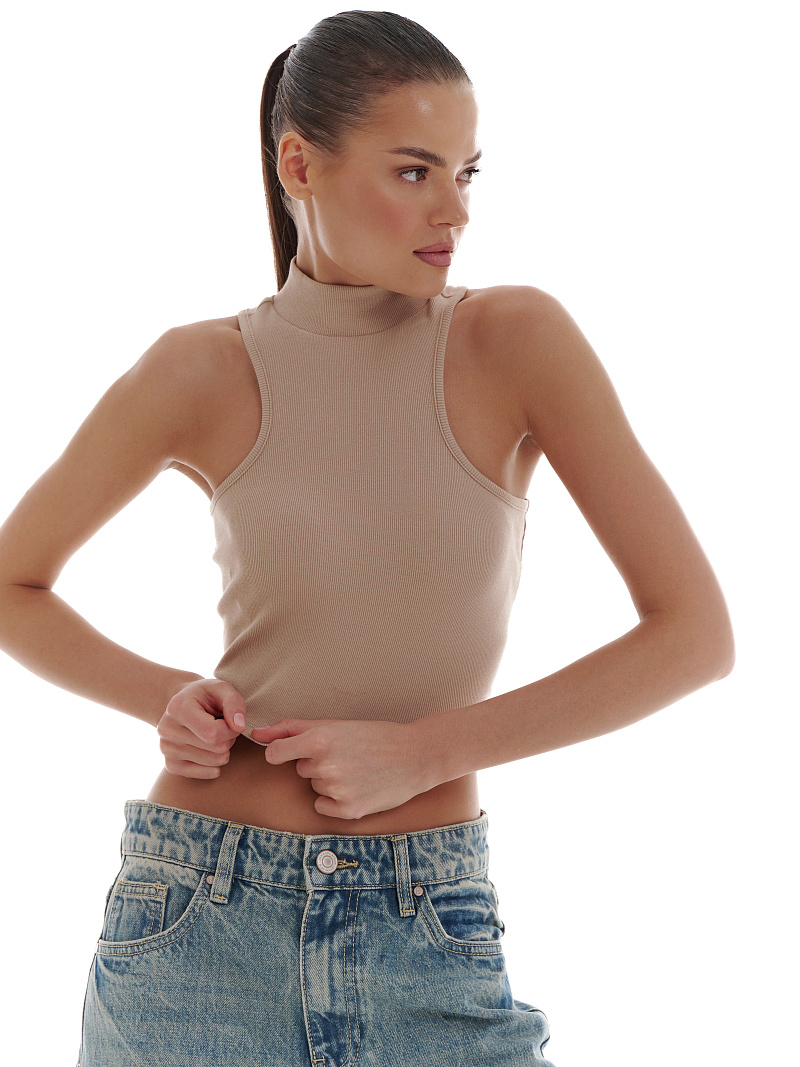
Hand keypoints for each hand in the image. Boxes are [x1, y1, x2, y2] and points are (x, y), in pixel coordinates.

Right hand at [157, 678, 247, 778]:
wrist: (183, 704)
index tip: (231, 720)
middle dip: (229, 739)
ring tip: (214, 735)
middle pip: (216, 748)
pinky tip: (210, 750)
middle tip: (223, 727)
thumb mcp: (222, 689)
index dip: (231, 730)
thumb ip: (234, 703)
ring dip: (223, 750)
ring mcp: (166, 749)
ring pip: (213, 762)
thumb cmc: (206, 696)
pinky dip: (214, 764)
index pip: (213, 733)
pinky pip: (204, 774)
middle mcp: (167, 730)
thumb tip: (239, 726)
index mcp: (178, 708)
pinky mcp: (170, 764)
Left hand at [250, 718, 434, 818]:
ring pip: (315, 785)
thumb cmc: (373, 735)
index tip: (290, 751)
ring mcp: (337, 790)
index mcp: (320, 740)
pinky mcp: (348, 811)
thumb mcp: (334, 724)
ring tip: (358, 768)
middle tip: (347, 754)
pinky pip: (324, 805)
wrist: (415, 756)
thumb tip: (256, 733)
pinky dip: (336, 799)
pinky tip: (358, 786)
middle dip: (318, 761)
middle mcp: (325, 766)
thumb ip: (291, 728)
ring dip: (330, 779)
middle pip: (301, 768)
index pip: (276, 753)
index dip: (281, 752)